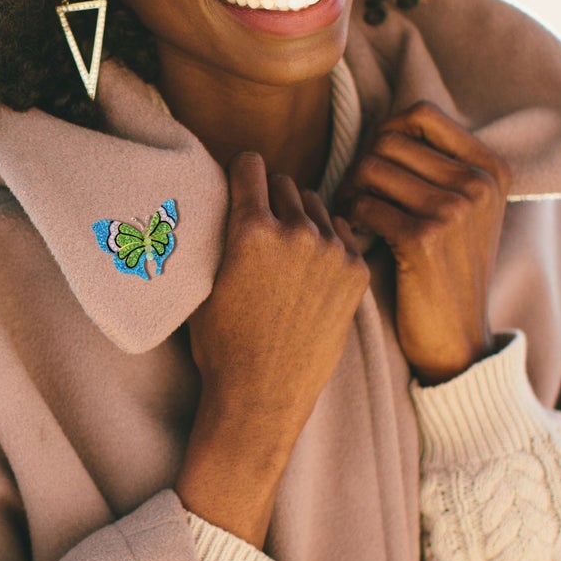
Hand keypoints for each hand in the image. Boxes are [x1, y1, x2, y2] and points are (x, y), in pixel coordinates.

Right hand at [177, 151, 368, 547]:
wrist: (263, 396)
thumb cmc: (223, 344)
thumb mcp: (205, 281)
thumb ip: (220, 234)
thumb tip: (224, 202)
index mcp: (251, 229)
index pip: (251, 164)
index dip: (242, 174)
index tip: (241, 185)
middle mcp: (295, 232)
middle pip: (285, 182)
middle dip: (271, 197)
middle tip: (262, 224)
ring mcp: (332, 251)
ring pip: (315, 205)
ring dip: (300, 217)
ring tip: (286, 250)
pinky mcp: (355, 272)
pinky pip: (342, 232)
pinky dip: (328, 241)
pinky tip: (312, 268)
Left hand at [333, 100, 510, 384]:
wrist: (457, 337)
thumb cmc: (449, 269)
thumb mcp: (467, 211)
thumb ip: (442, 165)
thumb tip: (386, 126)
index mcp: (492, 168)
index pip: (421, 114)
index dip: (385, 132)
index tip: (376, 164)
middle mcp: (478, 183)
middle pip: (389, 140)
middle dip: (361, 165)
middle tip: (356, 195)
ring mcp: (454, 210)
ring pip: (370, 168)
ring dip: (350, 190)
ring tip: (353, 212)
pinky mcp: (424, 239)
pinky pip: (364, 204)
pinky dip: (350, 216)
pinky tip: (354, 233)